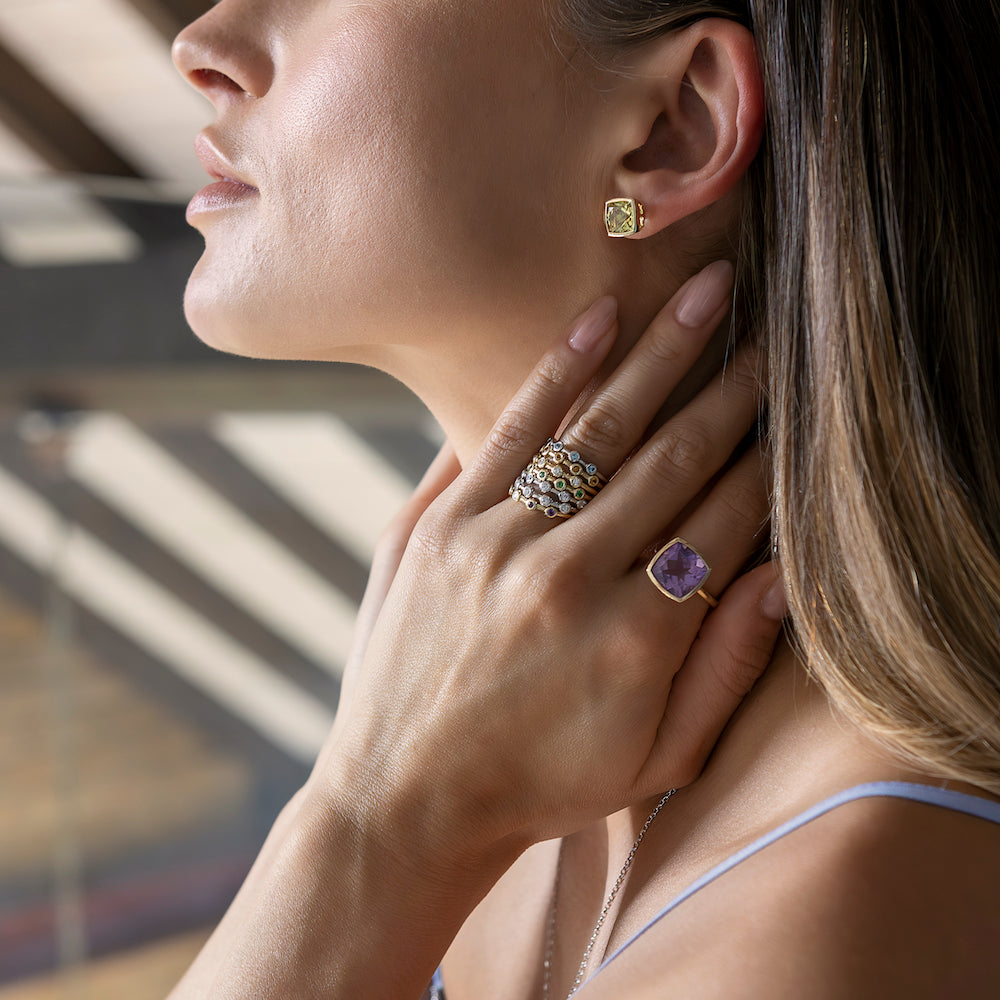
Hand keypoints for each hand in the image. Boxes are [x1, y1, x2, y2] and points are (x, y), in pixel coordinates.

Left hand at [308, 260, 785, 881]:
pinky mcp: (437, 524)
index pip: (723, 521)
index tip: (797, 408)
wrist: (405, 799)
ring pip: (597, 429)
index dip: (768, 460)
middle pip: (671, 459)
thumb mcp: (654, 761)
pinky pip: (509, 431)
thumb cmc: (540, 784)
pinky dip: (558, 370)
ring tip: (707, 291)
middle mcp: (568, 579)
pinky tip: (600, 318)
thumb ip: (727, 671)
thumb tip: (781, 573)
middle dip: (731, 387)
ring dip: (660, 353)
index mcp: (636, 641)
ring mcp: (494, 544)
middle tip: (772, 324)